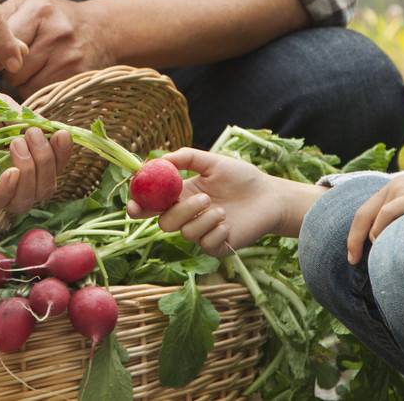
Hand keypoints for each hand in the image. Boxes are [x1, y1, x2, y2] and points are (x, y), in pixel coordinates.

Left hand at [0, 0, 113, 98]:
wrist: (101, 31)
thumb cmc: (55, 18)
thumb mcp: (30, 4)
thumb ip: (2, 17)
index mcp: (40, 11)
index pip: (3, 42)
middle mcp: (56, 33)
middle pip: (13, 69)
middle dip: (10, 70)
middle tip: (19, 61)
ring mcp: (69, 58)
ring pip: (25, 86)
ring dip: (23, 82)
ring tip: (34, 68)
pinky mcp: (76, 78)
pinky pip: (42, 96)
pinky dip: (38, 91)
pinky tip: (45, 77)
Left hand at [0, 85, 72, 216]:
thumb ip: (24, 121)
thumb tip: (51, 133)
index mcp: (20, 159)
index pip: (51, 170)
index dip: (62, 158)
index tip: (62, 135)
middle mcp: (7, 180)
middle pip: (43, 190)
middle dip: (47, 163)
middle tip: (33, 136)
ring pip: (25, 202)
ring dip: (31, 172)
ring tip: (18, 143)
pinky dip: (8, 190)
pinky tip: (12, 171)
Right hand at [125, 148, 286, 255]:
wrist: (269, 196)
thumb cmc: (242, 177)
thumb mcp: (213, 162)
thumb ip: (187, 158)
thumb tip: (161, 159)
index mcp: (181, 195)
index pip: (152, 205)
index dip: (139, 206)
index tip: (134, 204)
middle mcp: (188, 216)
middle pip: (165, 222)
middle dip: (181, 211)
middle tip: (203, 199)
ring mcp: (201, 232)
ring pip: (185, 233)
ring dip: (203, 219)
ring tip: (222, 208)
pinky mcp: (216, 246)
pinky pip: (205, 244)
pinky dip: (216, 231)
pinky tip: (229, 222)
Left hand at [345, 155, 403, 263]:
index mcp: (397, 187)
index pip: (367, 210)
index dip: (357, 231)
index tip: (355, 252)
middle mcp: (394, 187)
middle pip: (363, 215)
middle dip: (354, 239)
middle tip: (352, 261)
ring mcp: (402, 191)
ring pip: (373, 218)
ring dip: (367, 241)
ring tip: (367, 262)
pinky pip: (386, 216)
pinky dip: (379, 232)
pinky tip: (382, 247)